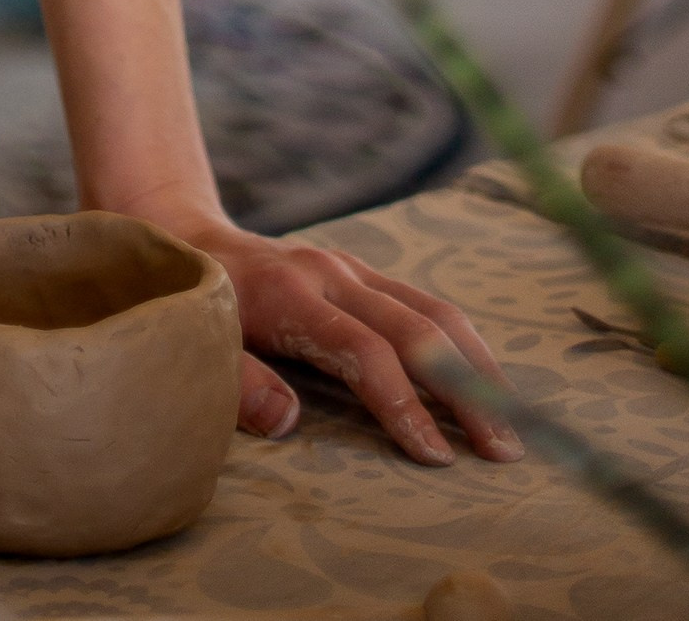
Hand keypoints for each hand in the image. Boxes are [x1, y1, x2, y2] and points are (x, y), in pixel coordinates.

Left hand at [131, 201, 522, 467]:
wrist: (180, 231)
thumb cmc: (188, 301)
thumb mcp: (194, 342)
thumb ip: (237, 381)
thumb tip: (289, 422)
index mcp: (293, 296)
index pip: (367, 354)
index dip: (404, 406)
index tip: (435, 458)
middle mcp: (332, 276)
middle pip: (418, 330)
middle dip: (466, 391)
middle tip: (502, 450)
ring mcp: (350, 268)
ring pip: (432, 309)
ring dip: (476, 364)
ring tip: (508, 421)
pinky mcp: (359, 272)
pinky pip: (422, 301)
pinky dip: (460, 341)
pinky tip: (480, 378)